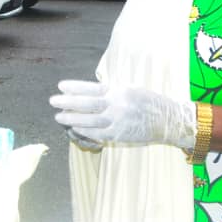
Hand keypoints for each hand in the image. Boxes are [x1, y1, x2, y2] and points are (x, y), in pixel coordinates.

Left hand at [48, 80, 195, 148]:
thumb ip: (111, 90)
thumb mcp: (130, 89)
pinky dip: (85, 131)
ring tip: (59, 116)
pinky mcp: (120, 135)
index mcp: (119, 91)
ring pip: (90, 121)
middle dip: (68, 103)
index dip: (75, 87)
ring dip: (72, 118)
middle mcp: (118, 106)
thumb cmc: (148, 101)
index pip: (92, 88)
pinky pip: (98, 134)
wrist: (168, 121)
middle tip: (53, 101)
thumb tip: (88, 89)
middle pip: (88, 104)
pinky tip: (74, 128)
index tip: (61, 86)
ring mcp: (118, 122)